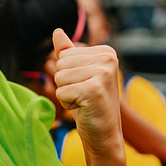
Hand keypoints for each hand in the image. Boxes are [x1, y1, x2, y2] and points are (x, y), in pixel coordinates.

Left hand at [52, 29, 122, 155]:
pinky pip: (61, 91)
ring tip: (84, 102)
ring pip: (59, 77)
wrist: (104, 134)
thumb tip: (57, 32)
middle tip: (84, 96)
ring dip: (66, 94)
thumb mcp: (77, 75)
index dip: (68, 74)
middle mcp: (108, 58)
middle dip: (65, 84)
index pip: (64, 55)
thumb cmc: (89, 104)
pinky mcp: (94, 89)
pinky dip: (68, 104)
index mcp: (105, 51)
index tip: (85, 86)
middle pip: (60, 64)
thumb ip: (68, 52)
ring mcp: (103, 73)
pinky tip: (84, 109)